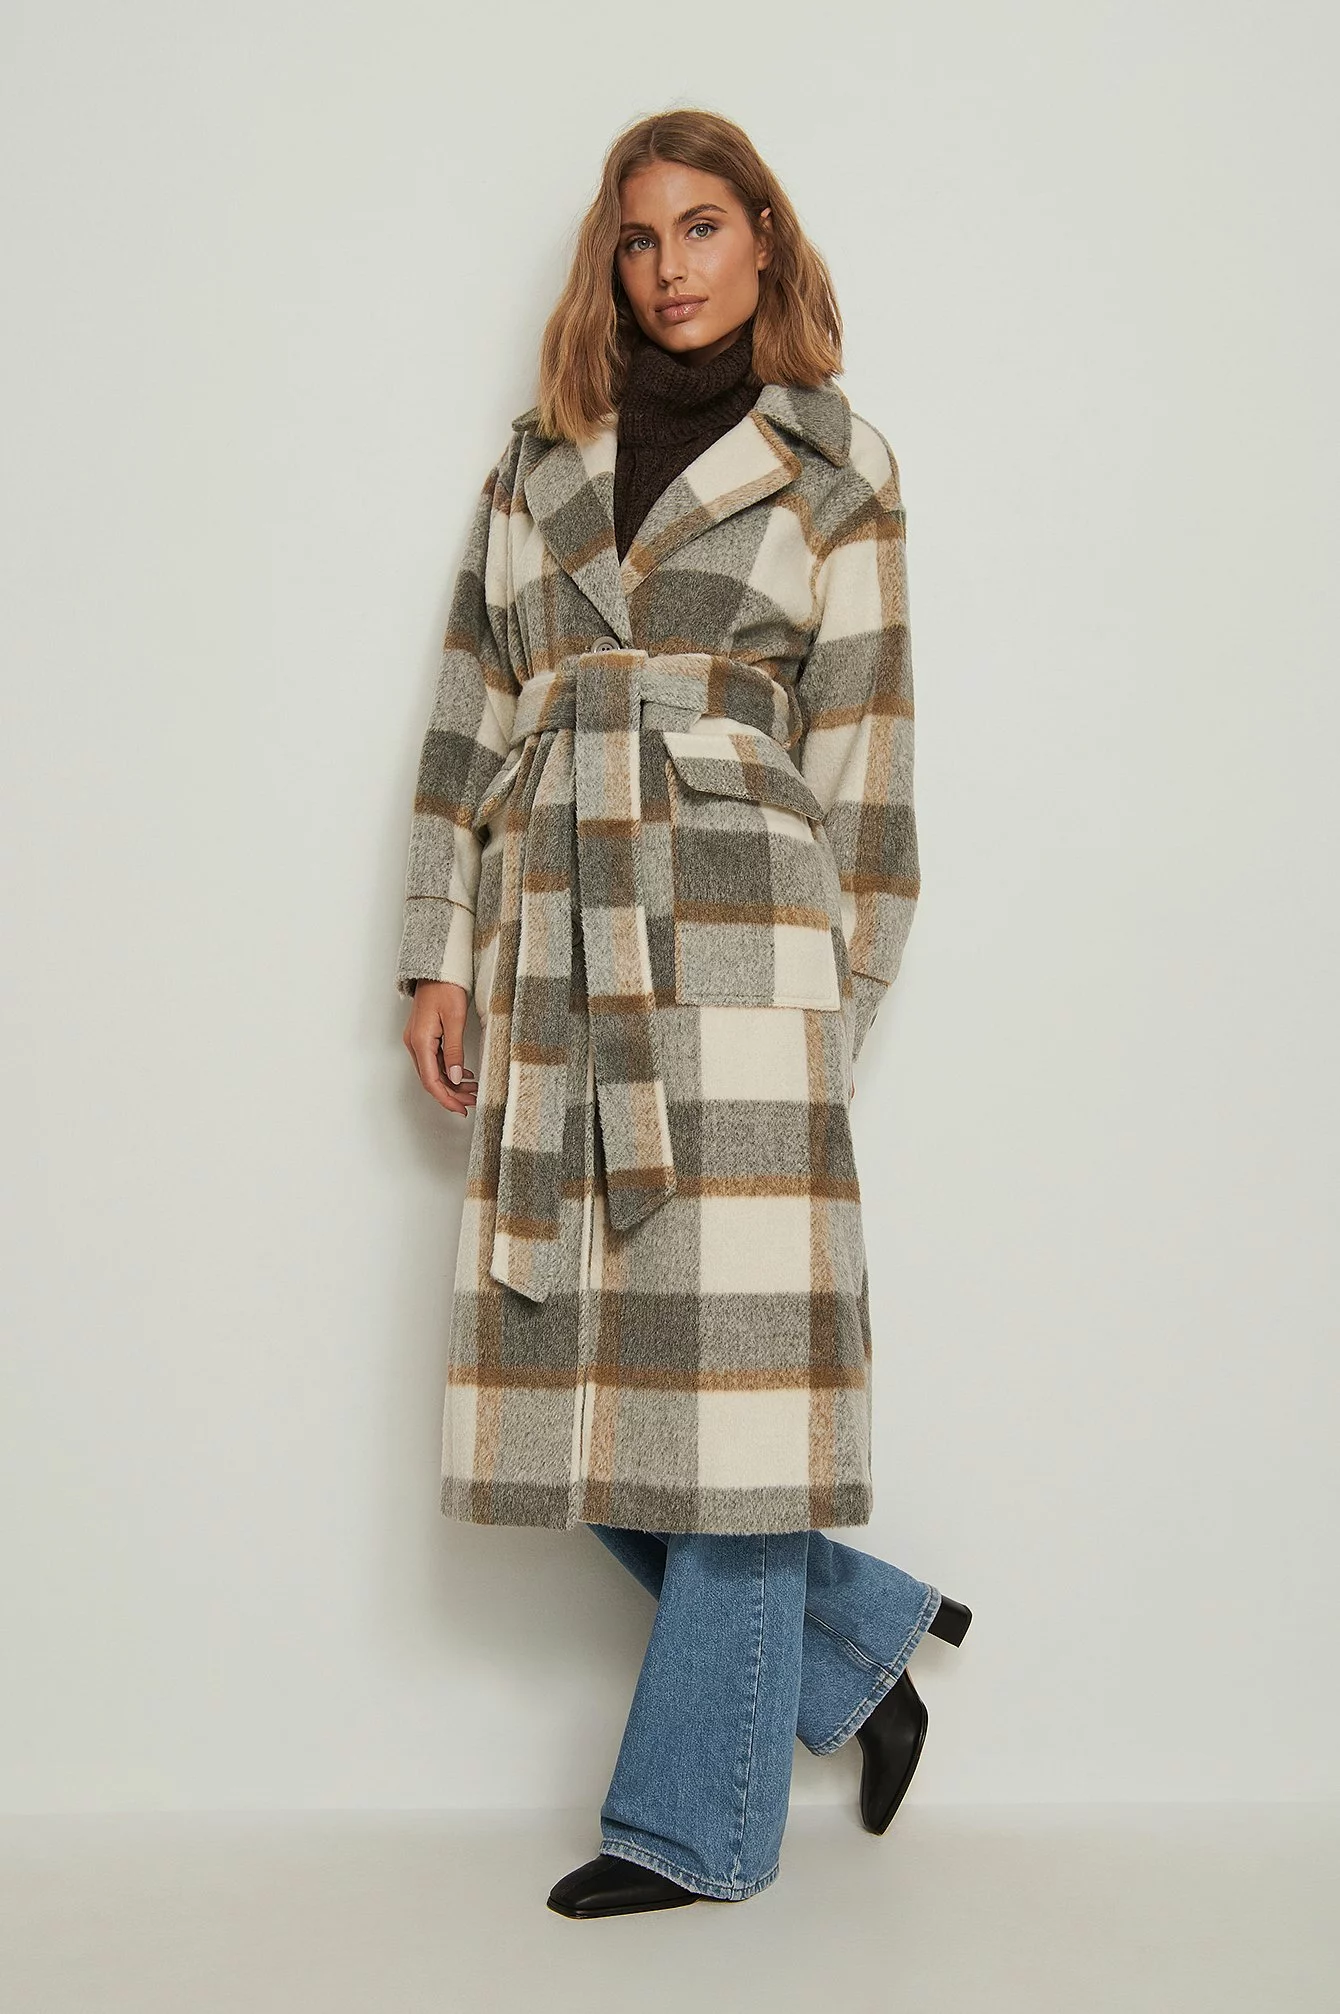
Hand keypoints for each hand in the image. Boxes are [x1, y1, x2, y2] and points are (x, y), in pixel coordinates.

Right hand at [403, 981, 477, 1116]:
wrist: (438, 969)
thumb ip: (454, 1051)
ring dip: (451, 1083)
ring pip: (433, 1071)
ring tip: (473, 1089)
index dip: (446, 1098)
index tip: (461, 1109)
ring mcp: (418, 1040)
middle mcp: (415, 1043)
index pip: (431, 1081)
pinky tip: (464, 1074)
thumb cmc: (446, 988)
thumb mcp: (455, 1020)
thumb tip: (453, 1078)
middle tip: (473, 1101)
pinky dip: (449, 1070)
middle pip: (431, 1079)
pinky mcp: (424, 1036)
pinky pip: (434, 1060)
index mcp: (420, 1041)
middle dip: (452, 1094)